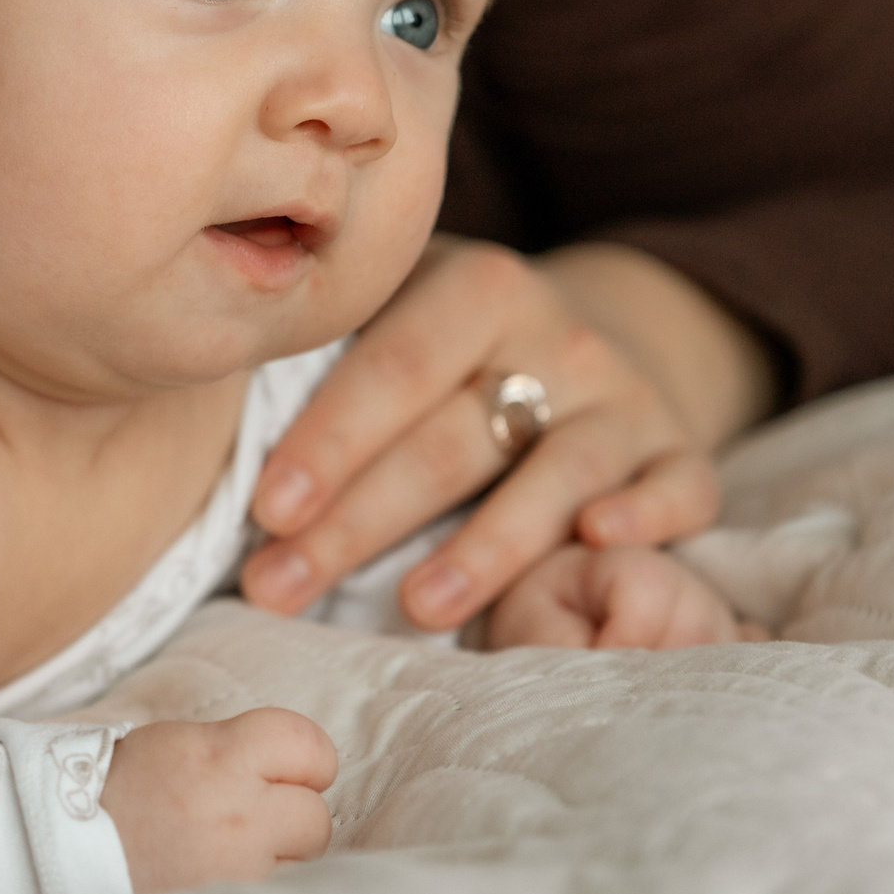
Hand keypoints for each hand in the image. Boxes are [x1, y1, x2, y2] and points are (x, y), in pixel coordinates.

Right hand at [100, 709, 336, 893]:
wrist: (59, 849)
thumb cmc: (117, 790)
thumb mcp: (176, 745)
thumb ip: (237, 750)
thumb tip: (290, 767)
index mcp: (219, 757)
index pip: (310, 746)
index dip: (303, 760)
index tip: (287, 771)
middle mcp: (237, 814)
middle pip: (314, 816)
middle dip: (289, 817)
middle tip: (248, 818)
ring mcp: (236, 872)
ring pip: (300, 867)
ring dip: (275, 859)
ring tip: (224, 852)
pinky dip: (253, 890)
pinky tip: (218, 878)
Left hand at [239, 239, 774, 631]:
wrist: (599, 328)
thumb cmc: (453, 340)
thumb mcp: (402, 308)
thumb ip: (335, 349)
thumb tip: (212, 428)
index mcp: (476, 285)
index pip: (392, 367)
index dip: (328, 441)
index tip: (262, 510)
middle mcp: (559, 334)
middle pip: (452, 440)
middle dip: (358, 522)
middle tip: (278, 587)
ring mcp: (628, 397)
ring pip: (557, 475)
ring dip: (486, 546)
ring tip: (414, 607)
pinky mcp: (682, 451)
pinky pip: (679, 486)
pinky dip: (648, 516)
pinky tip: (600, 545)